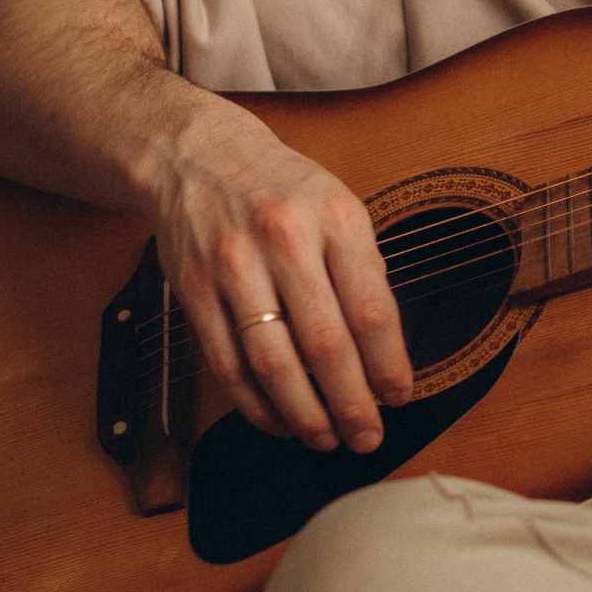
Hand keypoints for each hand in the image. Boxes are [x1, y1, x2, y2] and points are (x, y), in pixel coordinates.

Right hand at [149, 98, 413, 451]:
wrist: (196, 154)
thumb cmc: (280, 187)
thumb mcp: (338, 205)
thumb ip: (362, 270)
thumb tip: (384, 353)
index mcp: (334, 217)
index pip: (370, 308)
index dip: (388, 365)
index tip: (398, 396)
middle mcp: (283, 239)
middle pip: (325, 343)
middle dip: (351, 402)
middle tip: (367, 436)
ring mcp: (233, 266)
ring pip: (273, 361)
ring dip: (303, 413)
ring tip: (325, 437)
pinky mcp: (193, 290)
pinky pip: (227, 364)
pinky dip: (256, 403)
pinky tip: (278, 419)